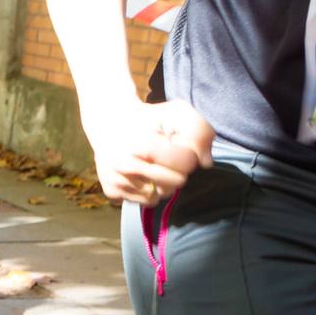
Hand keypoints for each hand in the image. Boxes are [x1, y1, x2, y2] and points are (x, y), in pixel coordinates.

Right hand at [82, 96, 214, 204]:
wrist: (109, 121)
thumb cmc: (149, 118)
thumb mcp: (178, 112)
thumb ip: (200, 131)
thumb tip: (205, 163)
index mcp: (142, 145)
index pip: (186, 163)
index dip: (189, 154)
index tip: (178, 145)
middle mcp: (126, 165)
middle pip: (176, 183)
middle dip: (177, 170)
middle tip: (166, 157)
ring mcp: (117, 181)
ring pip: (160, 196)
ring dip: (163, 184)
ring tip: (153, 166)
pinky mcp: (111, 192)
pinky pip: (144, 202)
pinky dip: (147, 191)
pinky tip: (141, 175)